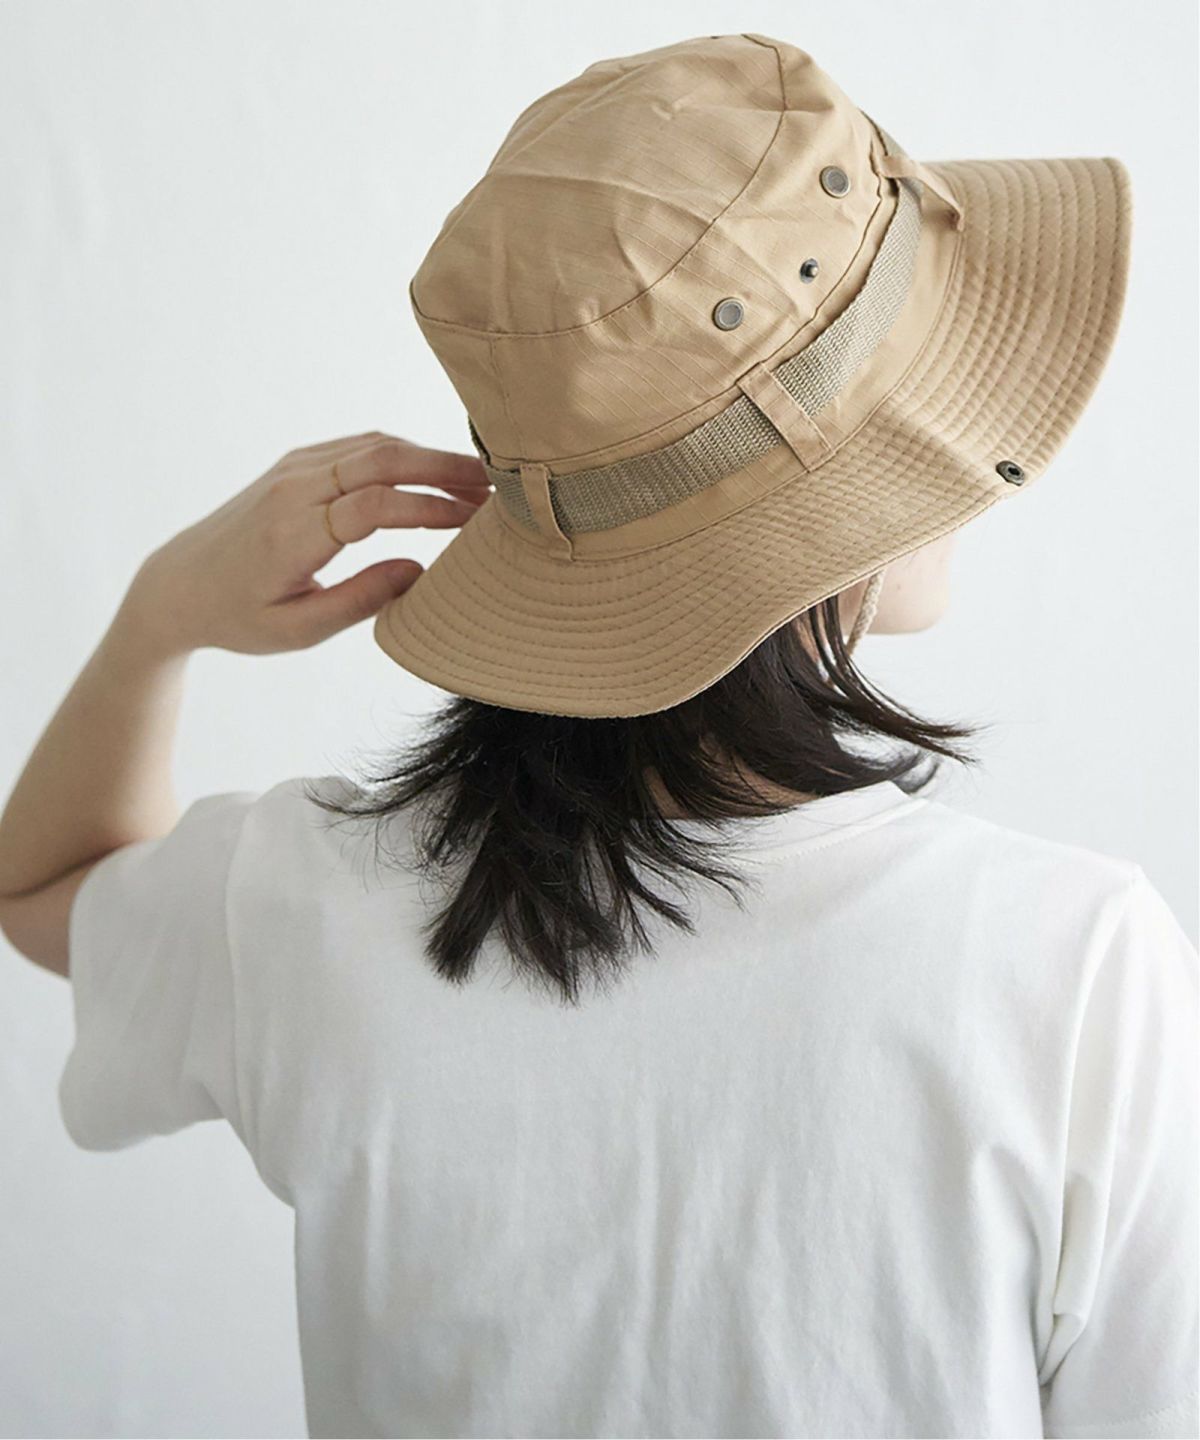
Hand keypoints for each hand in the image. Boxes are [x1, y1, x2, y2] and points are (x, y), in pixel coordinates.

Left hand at [121, 432, 490, 656]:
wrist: (179, 584)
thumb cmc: (240, 617)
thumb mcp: (298, 630)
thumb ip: (360, 601)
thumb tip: (419, 570)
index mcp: (293, 534)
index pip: (376, 505)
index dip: (432, 508)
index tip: (476, 521)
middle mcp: (293, 489)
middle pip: (382, 458)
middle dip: (445, 468)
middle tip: (497, 487)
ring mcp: (294, 468)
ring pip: (375, 445)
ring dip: (430, 457)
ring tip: (478, 482)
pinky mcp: (297, 462)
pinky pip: (360, 446)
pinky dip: (404, 454)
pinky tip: (436, 473)